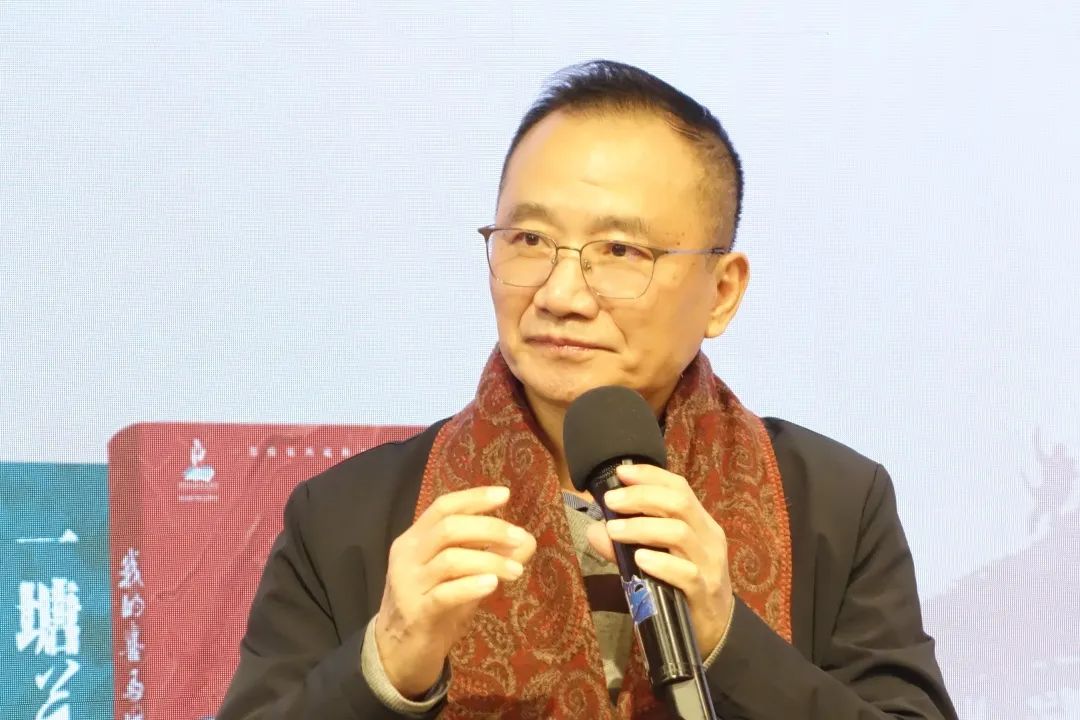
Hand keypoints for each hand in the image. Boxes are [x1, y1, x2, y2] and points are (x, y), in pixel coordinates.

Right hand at [373, 485, 536, 697]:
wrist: (397, 654)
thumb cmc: (432, 608)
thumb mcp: (462, 578)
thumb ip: (489, 557)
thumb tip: (527, 540)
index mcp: (414, 540)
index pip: (443, 507)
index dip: (474, 498)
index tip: (505, 495)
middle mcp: (407, 556)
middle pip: (448, 528)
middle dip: (488, 528)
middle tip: (519, 537)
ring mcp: (408, 585)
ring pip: (450, 560)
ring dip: (489, 560)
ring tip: (517, 570)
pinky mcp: (416, 613)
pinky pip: (445, 594)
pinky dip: (472, 585)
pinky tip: (493, 584)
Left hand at [585, 464, 733, 655]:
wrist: (716, 631)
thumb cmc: (682, 587)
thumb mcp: (658, 559)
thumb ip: (627, 544)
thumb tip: (595, 529)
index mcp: (699, 522)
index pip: (679, 487)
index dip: (649, 475)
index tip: (620, 473)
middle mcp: (708, 538)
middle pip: (678, 503)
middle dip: (641, 496)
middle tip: (611, 501)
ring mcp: (709, 565)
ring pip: (679, 533)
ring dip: (642, 528)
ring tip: (615, 530)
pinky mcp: (704, 592)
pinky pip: (684, 573)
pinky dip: (660, 564)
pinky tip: (639, 560)